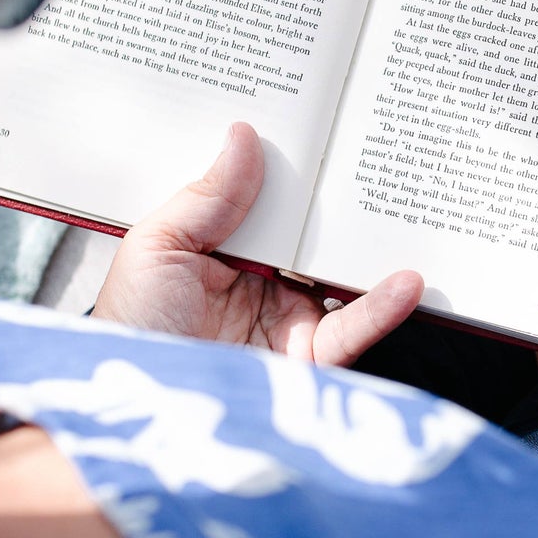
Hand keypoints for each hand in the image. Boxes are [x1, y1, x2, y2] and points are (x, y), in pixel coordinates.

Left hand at [92, 123, 422, 365]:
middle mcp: (261, 282)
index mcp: (223, 250)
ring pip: (341, 274)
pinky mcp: (308, 359)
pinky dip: (383, 307)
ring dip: (373, 246)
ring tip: (406, 209)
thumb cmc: (131, 330)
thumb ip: (207, 197)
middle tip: (376, 151)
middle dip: (344, 197)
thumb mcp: (156, 248)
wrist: (135, 414)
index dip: (293, 167)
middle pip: (313, 232)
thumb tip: (245, 137)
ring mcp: (289, 319)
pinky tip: (407, 282)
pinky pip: (352, 328)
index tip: (321, 123)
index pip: (268, 201)